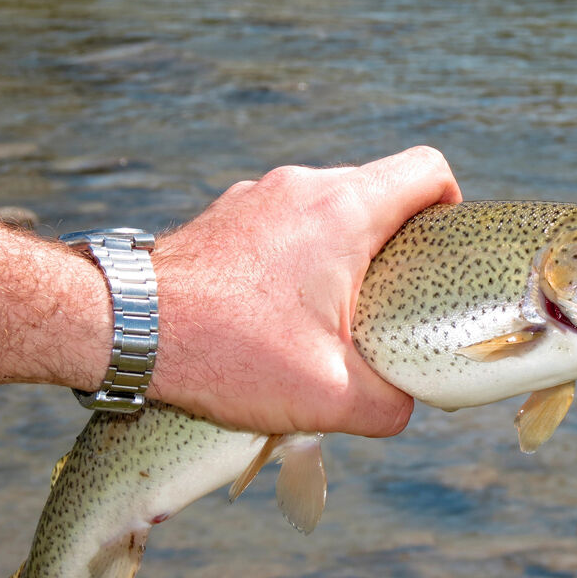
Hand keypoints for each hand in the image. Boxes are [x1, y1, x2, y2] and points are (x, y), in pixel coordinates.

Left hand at [148, 146, 461, 434]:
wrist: (125, 328)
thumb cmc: (228, 352)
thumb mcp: (329, 396)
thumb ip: (389, 405)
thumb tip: (404, 407)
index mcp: (344, 211)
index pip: (429, 170)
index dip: (451, 206)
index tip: (439, 254)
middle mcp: (304, 188)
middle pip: (381, 191)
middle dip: (398, 244)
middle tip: (391, 302)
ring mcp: (260, 195)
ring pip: (331, 208)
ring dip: (345, 252)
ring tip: (331, 313)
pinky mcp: (229, 213)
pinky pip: (287, 222)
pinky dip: (300, 256)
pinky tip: (280, 310)